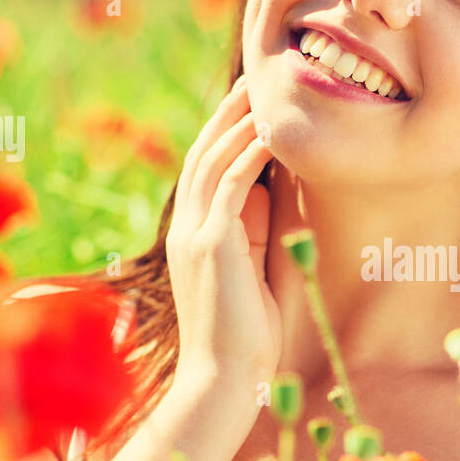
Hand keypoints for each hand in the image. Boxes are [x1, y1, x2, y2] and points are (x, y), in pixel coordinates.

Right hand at [165, 75, 281, 425]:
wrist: (225, 381)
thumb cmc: (246, 338)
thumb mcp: (251, 273)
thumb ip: (253, 233)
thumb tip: (271, 195)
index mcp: (195, 235)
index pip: (206, 170)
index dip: (225, 133)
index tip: (251, 104)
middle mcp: (188, 229)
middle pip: (204, 153)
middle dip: (228, 114)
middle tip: (255, 80)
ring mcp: (196, 236)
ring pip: (213, 162)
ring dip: (238, 123)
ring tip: (263, 92)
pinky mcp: (212, 247)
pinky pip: (230, 187)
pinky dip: (249, 155)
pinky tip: (269, 132)